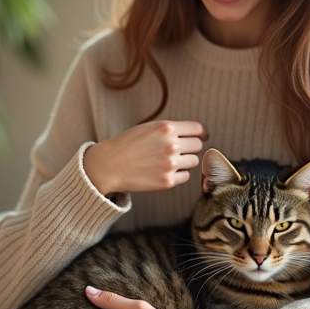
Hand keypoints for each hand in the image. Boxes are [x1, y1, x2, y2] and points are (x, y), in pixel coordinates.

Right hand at [83, 120, 207, 195]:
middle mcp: (171, 145)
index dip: (200, 133)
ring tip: (168, 161)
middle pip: (197, 145)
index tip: (201, 137)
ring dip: (185, 161)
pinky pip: (185, 176)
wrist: (108, 165)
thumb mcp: (148, 128)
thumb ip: (171, 129)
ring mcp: (170, 164)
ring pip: (194, 161)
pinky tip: (164, 171)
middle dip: (190, 147)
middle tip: (177, 150)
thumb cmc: (127, 145)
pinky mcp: (167, 181)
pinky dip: (178, 174)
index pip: (197, 129)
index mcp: (166, 128)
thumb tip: (198, 134)